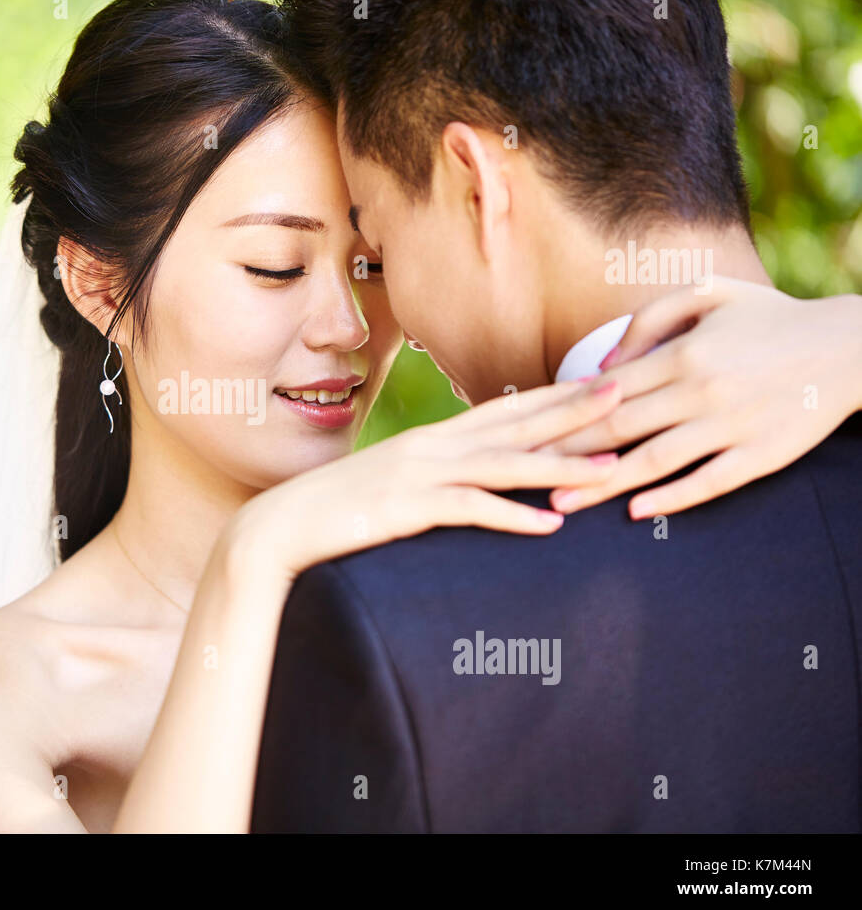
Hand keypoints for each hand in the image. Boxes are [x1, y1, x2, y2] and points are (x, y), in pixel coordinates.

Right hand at [221, 378, 624, 586]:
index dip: (557, 395)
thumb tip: (472, 480)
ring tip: (612, 467)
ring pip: (504, 465)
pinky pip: (469, 511)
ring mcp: (418, 476)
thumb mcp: (393, 482)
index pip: (506, 410)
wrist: (281, 528)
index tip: (605, 381)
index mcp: (431, 439)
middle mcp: (431, 447)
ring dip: (562, 465)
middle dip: (574, 410)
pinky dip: (513, 518)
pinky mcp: (405, 510)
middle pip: (516, 425)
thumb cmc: (338, 509)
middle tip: (629, 393)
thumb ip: (435, 476)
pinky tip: (551, 527)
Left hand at [543, 277, 861, 518]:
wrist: (849, 345)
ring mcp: (732, 425)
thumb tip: (602, 367)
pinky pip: (709, 481)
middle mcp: (701, 390)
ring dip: (603, 484)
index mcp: (682, 354)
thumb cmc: (769, 318)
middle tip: (520, 476)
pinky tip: (637, 512)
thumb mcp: (709, 295)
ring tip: (562, 503)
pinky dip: (672, 498)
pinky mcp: (763, 454)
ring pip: (654, 460)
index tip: (523, 434)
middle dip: (564, 454)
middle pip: (617, 429)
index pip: (606, 392)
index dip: (560, 416)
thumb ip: (647, 321)